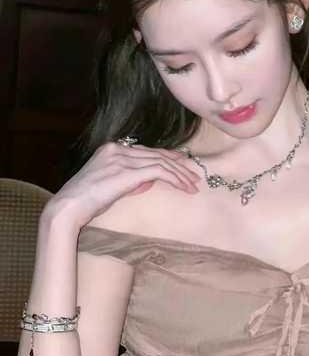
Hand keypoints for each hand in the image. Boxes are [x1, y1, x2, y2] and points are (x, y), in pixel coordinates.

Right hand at [43, 142, 200, 230]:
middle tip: (194, 177)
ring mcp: (123, 159)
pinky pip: (159, 172)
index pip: (147, 151)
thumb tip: (148, 181)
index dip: (168, 158)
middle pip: (157, 154)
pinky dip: (174, 179)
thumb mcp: (110, 186)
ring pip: (161, 162)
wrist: (68, 207)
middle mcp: (118, 149)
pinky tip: (183, 188)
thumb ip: (129, 180)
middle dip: (179, 166)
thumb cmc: (85, 201)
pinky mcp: (128, 171)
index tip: (182, 167)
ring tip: (193, 186)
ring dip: (180, 174)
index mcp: (111, 149)